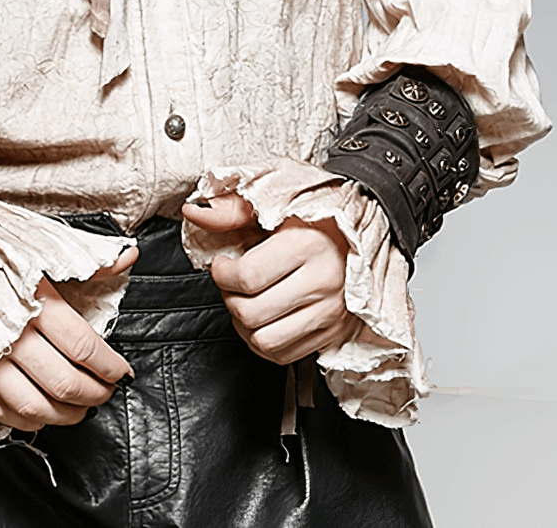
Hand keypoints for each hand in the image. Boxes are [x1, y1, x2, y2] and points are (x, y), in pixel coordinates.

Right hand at [0, 247, 136, 429]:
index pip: (83, 347)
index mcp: (35, 301)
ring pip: (33, 406)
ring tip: (82, 407)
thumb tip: (128, 257)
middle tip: (107, 390)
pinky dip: (26, 420)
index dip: (109, 366)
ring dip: (65, 415)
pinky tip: (44, 413)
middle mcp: (10, 333)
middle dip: (95, 393)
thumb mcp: (45, 243)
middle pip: (63, 383)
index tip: (121, 372)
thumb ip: (90, 258)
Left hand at [183, 193, 358, 364]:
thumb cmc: (316, 215)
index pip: (247, 277)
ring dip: (244, 326)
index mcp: (307, 245)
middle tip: (232, 283)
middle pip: (252, 312)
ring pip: (265, 341)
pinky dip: (263, 343)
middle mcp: (323, 282)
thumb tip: (193, 212)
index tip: (222, 265)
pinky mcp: (333, 333)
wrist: (363, 233)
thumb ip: (231, 211)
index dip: (222, 274)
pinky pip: (284, 355)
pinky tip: (262, 319)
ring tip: (245, 302)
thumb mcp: (275, 201)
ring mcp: (330, 312)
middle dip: (229, 299)